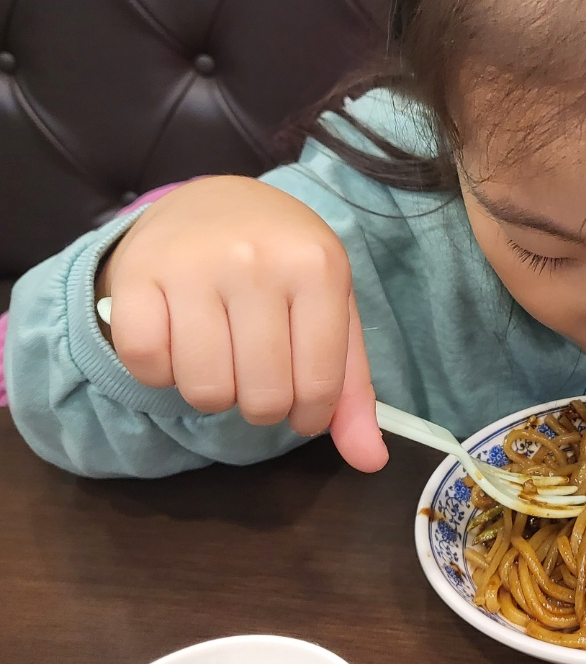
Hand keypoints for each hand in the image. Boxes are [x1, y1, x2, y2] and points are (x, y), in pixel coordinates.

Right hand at [98, 176, 387, 470]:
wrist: (216, 202)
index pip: (318, 386)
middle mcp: (256, 260)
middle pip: (261, 398)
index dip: (310, 415)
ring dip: (213, 393)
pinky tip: (179, 345)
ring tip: (222, 358)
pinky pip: (146, 363)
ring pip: (204, 390)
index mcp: (317, 266)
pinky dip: (160, 373)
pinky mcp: (137, 272)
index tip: (303, 404)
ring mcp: (193, 263)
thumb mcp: (332, 312)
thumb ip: (352, 390)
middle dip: (262, 406)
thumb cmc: (284, 268)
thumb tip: (369, 461)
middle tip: (258, 375)